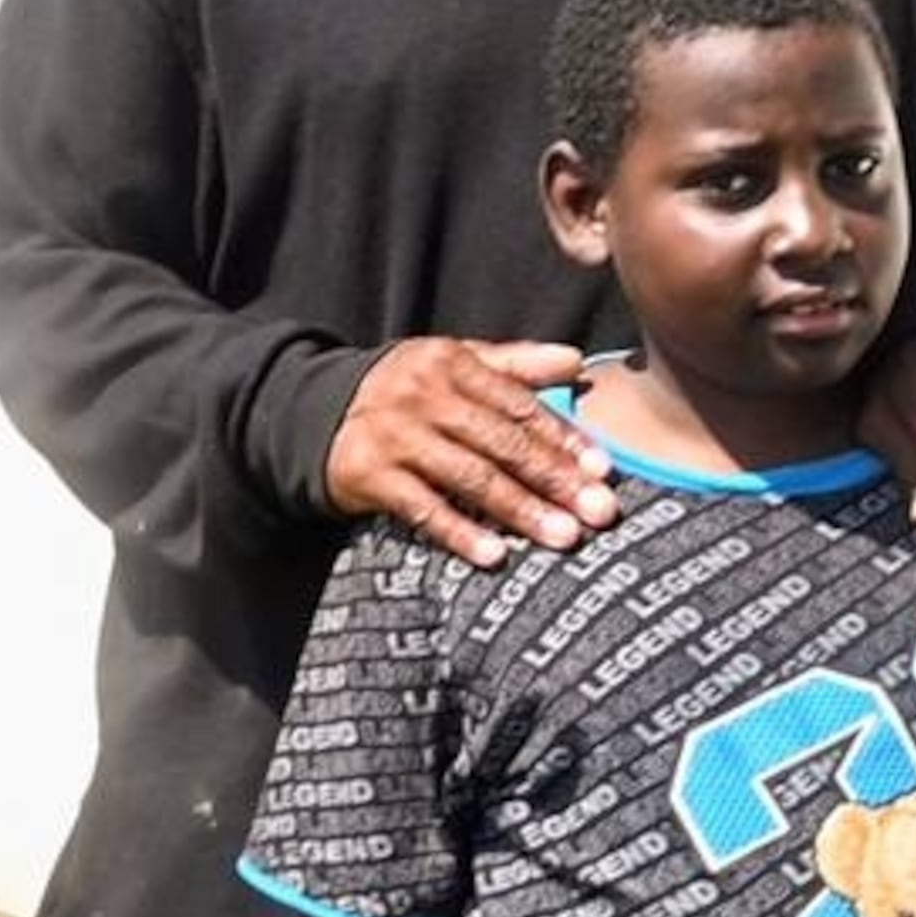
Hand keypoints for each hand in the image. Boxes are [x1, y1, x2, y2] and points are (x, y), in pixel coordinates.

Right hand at [326, 339, 617, 567]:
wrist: (313, 413)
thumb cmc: (406, 391)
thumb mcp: (455, 365)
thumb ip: (516, 365)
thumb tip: (576, 360)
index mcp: (453, 363)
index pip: (519, 405)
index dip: (564, 438)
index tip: (603, 469)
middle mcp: (424, 395)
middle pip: (502, 442)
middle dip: (555, 479)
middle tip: (599, 512)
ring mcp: (395, 435)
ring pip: (470, 477)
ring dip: (521, 511)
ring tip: (564, 537)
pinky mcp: (368, 474)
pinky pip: (423, 508)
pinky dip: (460, 533)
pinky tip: (495, 556)